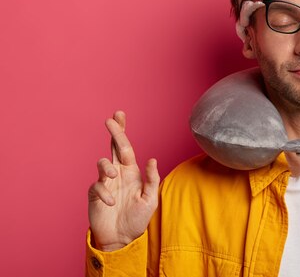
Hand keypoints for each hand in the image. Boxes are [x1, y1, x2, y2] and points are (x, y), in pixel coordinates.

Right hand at [87, 111, 159, 250]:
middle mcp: (118, 173)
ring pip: (103, 163)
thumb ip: (152, 179)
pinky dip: (104, 192)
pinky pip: (97, 186)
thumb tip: (152, 159)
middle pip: (114, 149)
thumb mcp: (150, 199)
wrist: (122, 238)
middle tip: (110, 120)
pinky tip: (110, 202)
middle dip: (114, 134)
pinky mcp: (95, 195)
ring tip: (114, 175)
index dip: (122, 131)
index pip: (127, 148)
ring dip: (108, 166)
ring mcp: (105, 183)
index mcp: (131, 172)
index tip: (119, 114)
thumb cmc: (137, 218)